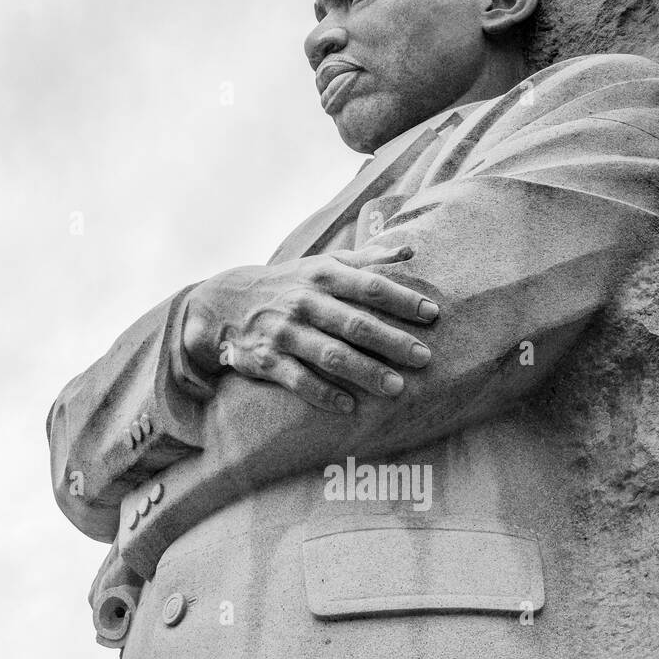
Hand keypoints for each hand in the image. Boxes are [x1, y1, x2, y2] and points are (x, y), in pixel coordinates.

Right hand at [181, 245, 438, 413]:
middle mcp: (305, 302)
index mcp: (323, 276)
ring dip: (366, 371)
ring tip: (397, 388)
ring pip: (331, 354)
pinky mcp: (268, 360)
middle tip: (425, 358)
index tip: (433, 314)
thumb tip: (410, 251)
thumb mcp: (323, 265)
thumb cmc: (289, 284)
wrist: (225, 304)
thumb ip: (367, 260)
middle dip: (392, 342)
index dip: (403, 300)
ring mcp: (286, 333)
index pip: (370, 287)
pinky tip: (350, 407)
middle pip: (356, 324)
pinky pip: (299, 380)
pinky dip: (324, 394)